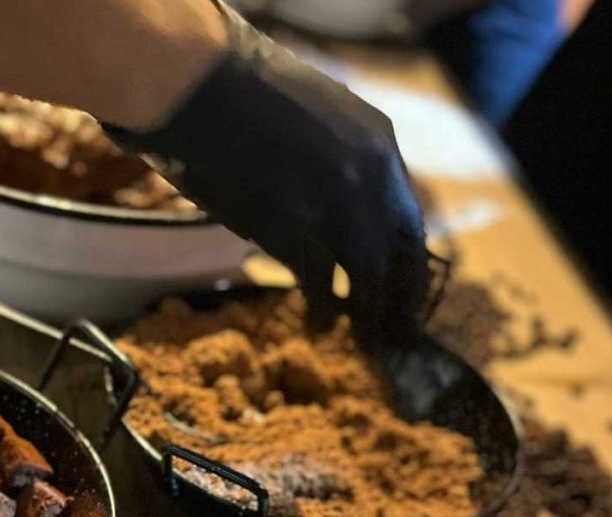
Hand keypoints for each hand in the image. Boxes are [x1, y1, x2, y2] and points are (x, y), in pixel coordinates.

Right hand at [108, 4, 429, 346]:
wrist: (201, 85)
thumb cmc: (248, 97)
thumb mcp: (324, 118)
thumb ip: (348, 163)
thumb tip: (359, 218)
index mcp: (380, 142)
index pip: (409, 222)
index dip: (408, 267)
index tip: (402, 295)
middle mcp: (368, 175)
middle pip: (398, 256)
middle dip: (397, 302)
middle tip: (390, 335)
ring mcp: (331, 204)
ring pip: (365, 277)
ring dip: (362, 315)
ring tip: (355, 337)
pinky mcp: (292, 229)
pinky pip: (320, 285)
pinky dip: (321, 311)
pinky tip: (316, 325)